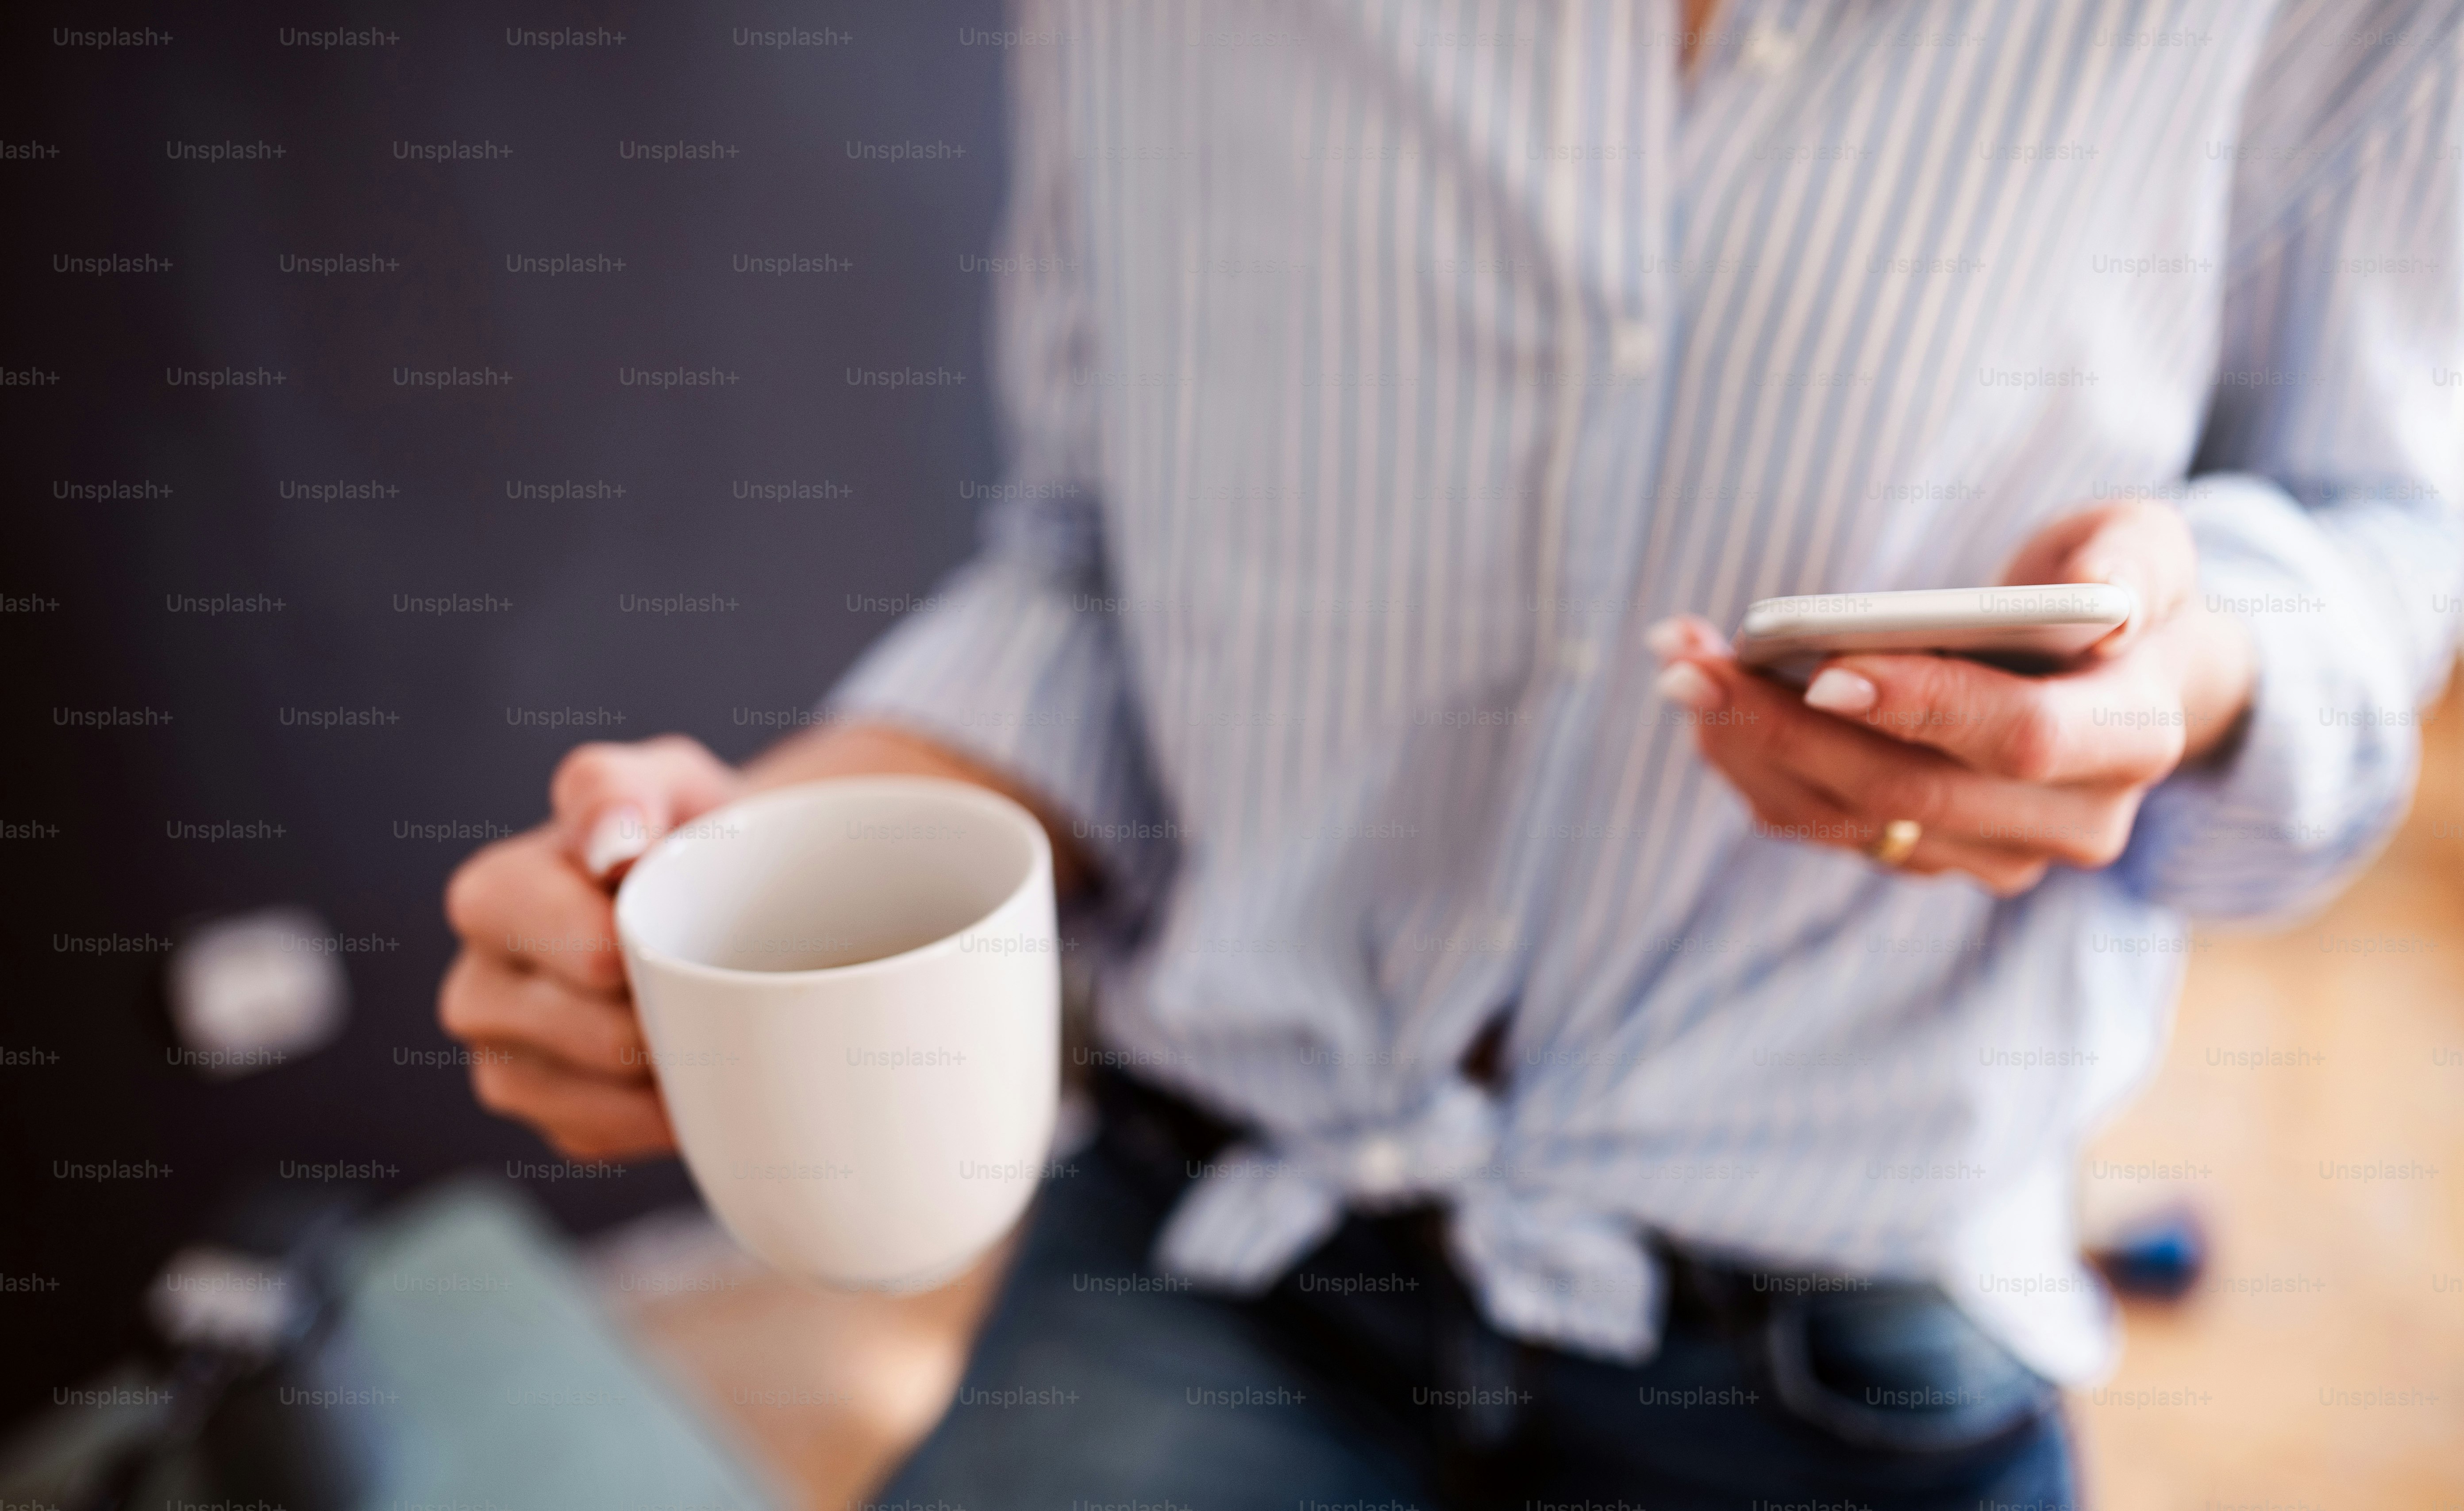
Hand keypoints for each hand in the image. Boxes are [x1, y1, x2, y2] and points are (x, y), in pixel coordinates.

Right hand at [440, 735, 742, 1158]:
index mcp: (491, 898)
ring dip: (668, 1070)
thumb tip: (609, 841)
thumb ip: (620, 787)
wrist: (717, 899)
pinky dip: (660, 1115)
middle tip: (717, 976)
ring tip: (707, 1020)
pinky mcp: (550, 1119)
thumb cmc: (681, 836)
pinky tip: (687, 1073)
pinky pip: (605, 1138)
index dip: (645, 951)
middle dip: (668, 1011)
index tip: (688, 927)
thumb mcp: (663, 781)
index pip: (577, 949)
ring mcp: (507, 1062)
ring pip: (592, 1098)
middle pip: (593, 1032)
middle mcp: (479, 987)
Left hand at [1647, 499, 2256, 896]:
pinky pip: (1825, 825)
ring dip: (1748, 746)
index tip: (1821, 668)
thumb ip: (2132, 562)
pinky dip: (1755, 764)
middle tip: (1689, 667)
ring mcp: (1996, 854)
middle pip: (1907, 794)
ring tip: (1678, 670)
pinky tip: (1706, 703)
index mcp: (2133, 738)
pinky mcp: (1930, 858)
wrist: (2124, 674)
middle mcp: (2071, 822)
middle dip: (1788, 728)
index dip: (1921, 707)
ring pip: (1849, 820)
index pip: (2021, 739)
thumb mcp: (2146, 545)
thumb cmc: (2119, 587)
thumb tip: (2107, 600)